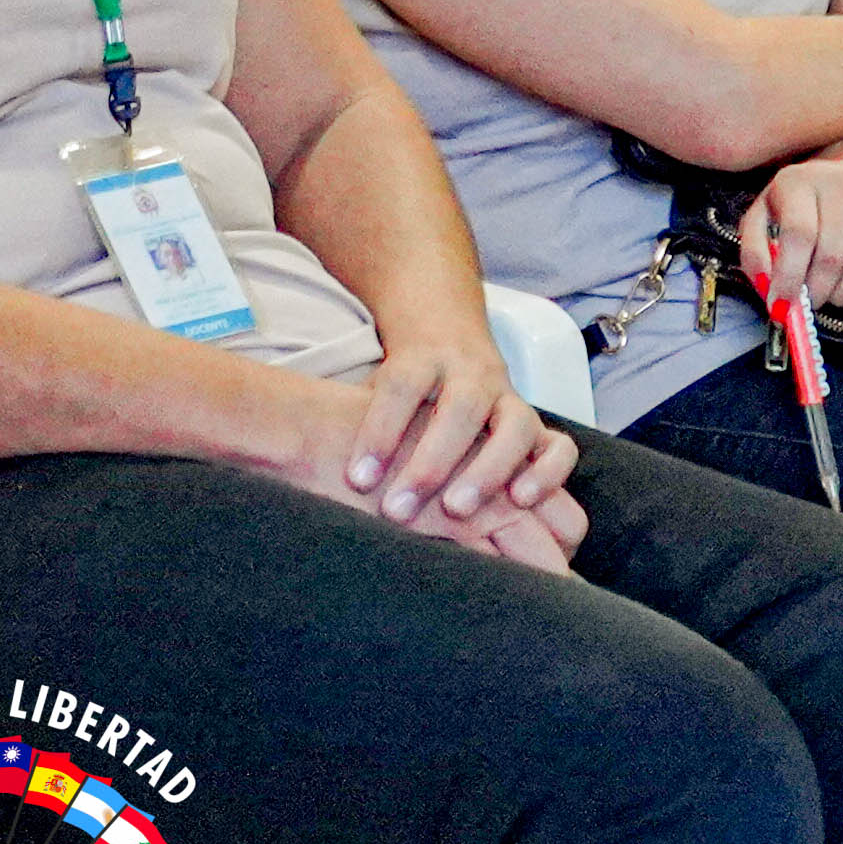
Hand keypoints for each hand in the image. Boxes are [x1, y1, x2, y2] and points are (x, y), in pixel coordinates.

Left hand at [314, 346, 580, 568]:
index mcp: (421, 359)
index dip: (379, 431)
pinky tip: (522, 500)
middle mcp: (468, 373)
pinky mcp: (535, 423)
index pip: (400, 387)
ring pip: (511, 426)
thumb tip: (285, 455)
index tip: (357, 479)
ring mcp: (507, 396)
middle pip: (456, 410)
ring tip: (458, 511)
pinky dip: (546, 471)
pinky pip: (557, 445)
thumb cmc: (398, 385)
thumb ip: (344, 418)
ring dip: (486, 470)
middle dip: (429, 463)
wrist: (447, 332)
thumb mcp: (367, 387)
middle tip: (400, 508)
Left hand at [738, 139, 842, 315]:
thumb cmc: (804, 201)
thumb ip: (755, 251)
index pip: (799, 234)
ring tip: (832, 293)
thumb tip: (768, 289)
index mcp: (799, 181)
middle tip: (809, 301)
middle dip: (817, 292)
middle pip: (832, 255)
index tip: (782, 305)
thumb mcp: (765, 214)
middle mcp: (842, 183)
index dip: (790, 277)